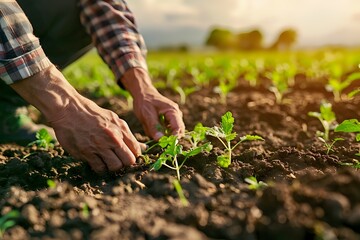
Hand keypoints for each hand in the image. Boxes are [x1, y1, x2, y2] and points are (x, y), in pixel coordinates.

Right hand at [11, 66, 145, 172]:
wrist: (69, 109)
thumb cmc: (93, 114)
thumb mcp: (114, 119)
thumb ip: (127, 135)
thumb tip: (144, 148)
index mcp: (121, 129)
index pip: (136, 150)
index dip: (133, 156)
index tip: (126, 156)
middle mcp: (113, 138)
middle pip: (128, 161)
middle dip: (125, 164)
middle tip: (117, 160)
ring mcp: (100, 146)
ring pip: (115, 167)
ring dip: (112, 167)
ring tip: (106, 161)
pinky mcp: (87, 152)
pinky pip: (99, 168)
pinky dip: (100, 168)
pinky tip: (96, 161)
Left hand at [121, 68, 184, 139]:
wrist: (143, 93)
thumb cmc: (145, 102)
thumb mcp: (147, 115)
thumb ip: (154, 127)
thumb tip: (160, 140)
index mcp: (173, 112)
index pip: (179, 128)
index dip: (174, 137)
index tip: (164, 143)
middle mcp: (176, 115)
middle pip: (178, 132)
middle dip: (167, 137)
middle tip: (155, 137)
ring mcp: (173, 118)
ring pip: (171, 132)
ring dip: (161, 134)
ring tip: (149, 127)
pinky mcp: (169, 121)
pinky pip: (166, 130)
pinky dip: (159, 132)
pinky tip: (150, 125)